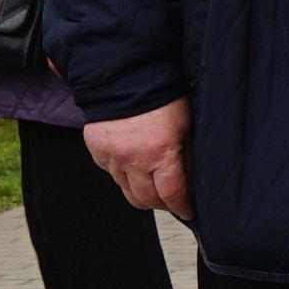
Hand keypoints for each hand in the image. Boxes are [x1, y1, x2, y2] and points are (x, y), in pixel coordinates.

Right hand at [87, 101, 190, 215]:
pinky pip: (111, 174)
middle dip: (161, 204)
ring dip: (141, 192)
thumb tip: (190, 178)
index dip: (181, 207)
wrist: (124, 77)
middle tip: (170, 201)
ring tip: (152, 187)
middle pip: (146, 199)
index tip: (187, 211)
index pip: (171, 194)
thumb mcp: (185, 125)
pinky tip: (133, 167)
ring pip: (126, 190)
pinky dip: (123, 175)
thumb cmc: (160, 95)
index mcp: (160, 154)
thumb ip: (187, 155)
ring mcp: (112, 158)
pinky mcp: (97, 152)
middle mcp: (133, 161)